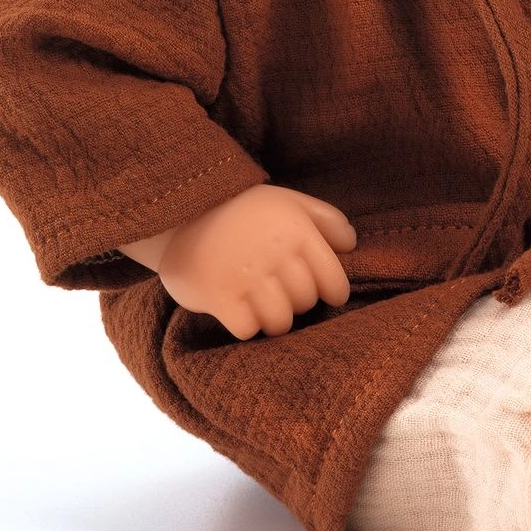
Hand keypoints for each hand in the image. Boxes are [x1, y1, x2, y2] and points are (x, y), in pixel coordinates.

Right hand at [149, 183, 355, 338]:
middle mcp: (274, 253)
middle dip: (297, 301)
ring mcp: (246, 276)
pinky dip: (245, 324)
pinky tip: (238, 308)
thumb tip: (351, 245)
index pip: (333, 280)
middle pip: (305, 302)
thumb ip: (325, 219)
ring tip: (261, 302)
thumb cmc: (242, 212)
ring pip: (280, 322)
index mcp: (296, 229)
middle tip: (280, 290)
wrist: (179, 215)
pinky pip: (248, 329)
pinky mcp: (218, 296)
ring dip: (273, 318)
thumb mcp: (286, 201)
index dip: (333, 292)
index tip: (327, 295)